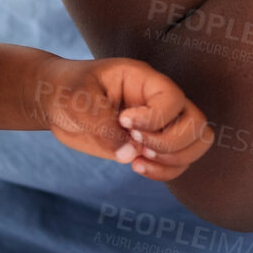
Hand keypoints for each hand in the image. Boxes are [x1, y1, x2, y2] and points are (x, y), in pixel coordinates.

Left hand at [34, 56, 214, 180]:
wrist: (56, 101)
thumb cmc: (67, 90)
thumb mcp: (79, 100)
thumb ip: (103, 124)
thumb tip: (130, 155)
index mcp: (145, 80)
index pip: (174, 99)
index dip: (155, 118)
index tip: (123, 121)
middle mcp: (159, 101)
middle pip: (197, 124)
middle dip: (169, 143)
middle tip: (135, 143)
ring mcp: (158, 124)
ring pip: (196, 144)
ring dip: (172, 160)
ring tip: (138, 159)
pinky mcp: (150, 145)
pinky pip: (178, 163)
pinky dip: (164, 172)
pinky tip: (135, 167)